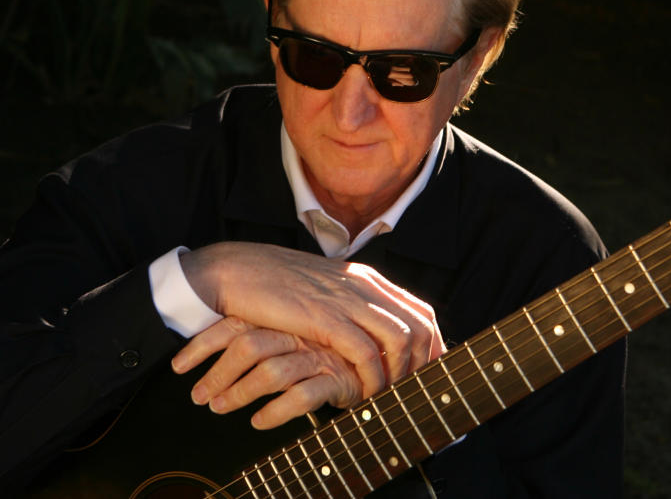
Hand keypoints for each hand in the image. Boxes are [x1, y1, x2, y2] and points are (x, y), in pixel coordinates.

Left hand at [174, 317, 362, 428]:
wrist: (380, 354)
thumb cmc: (331, 347)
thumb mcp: (295, 331)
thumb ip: (266, 332)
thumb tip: (221, 347)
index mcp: (285, 316)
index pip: (236, 324)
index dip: (203, 343)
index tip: (180, 366)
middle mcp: (299, 332)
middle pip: (248, 346)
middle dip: (217, 374)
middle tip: (199, 397)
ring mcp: (318, 354)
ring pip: (271, 371)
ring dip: (239, 393)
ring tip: (220, 409)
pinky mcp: (336, 378)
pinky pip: (301, 396)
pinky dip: (275, 412)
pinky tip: (259, 422)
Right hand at [178, 242, 442, 396]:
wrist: (236, 272)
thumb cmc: (275, 286)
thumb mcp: (324, 291)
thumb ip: (350, 307)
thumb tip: (371, 337)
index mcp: (367, 278)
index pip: (422, 311)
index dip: (434, 345)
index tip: (430, 375)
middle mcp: (365, 285)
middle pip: (421, 327)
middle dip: (424, 366)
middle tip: (412, 395)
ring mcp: (347, 299)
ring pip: (400, 340)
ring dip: (398, 376)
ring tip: (386, 399)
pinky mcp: (326, 317)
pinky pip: (365, 353)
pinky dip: (369, 379)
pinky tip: (359, 395)